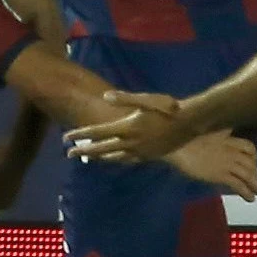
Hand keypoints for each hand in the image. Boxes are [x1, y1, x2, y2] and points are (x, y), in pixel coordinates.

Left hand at [66, 90, 195, 162]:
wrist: (190, 123)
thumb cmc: (168, 108)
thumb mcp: (145, 99)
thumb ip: (125, 98)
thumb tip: (105, 97)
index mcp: (127, 127)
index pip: (97, 132)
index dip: (81, 134)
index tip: (66, 138)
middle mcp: (130, 142)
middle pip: (101, 148)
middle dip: (83, 150)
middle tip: (68, 154)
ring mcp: (139, 151)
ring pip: (113, 157)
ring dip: (99, 156)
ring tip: (87, 157)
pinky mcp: (148, 156)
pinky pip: (127, 160)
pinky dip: (116, 159)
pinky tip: (113, 159)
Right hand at [164, 130, 256, 201]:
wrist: (177, 146)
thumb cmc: (183, 137)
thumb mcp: (202, 130)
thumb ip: (214, 134)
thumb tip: (218, 133)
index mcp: (227, 138)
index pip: (248, 146)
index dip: (253, 155)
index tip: (252, 161)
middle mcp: (231, 150)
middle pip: (250, 162)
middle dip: (255, 171)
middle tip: (255, 179)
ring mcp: (227, 163)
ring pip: (248, 174)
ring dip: (255, 184)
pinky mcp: (221, 175)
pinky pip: (238, 185)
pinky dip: (246, 192)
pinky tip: (250, 198)